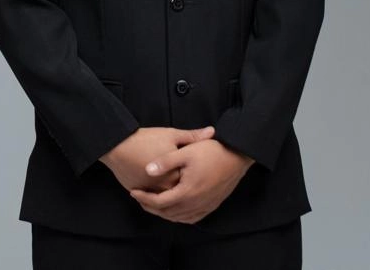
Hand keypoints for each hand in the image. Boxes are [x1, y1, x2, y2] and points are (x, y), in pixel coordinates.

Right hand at [100, 126, 215, 191]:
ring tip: (181, 186)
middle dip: (188, 187)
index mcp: (175, 176)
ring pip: (167, 198)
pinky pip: (154, 198)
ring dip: (174, 194)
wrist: (116, 147)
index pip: (193, 181)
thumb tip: (212, 132)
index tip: (205, 171)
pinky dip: (160, 195)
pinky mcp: (140, 193)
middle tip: (196, 181)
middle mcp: (164, 189)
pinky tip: (164, 188)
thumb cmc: (144, 140)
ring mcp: (151, 193)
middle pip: (181, 193)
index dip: (199, 176)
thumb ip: (192, 136)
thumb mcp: (171, 134)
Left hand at [129, 139, 252, 223]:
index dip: (144, 198)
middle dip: (150, 207)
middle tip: (138, 198)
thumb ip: (165, 162)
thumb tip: (147, 170)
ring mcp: (206, 206)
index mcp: (187, 191)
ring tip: (152, 204)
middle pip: (168, 213)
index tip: (132, 191)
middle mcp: (196, 203)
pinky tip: (174, 210)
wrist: (237, 156)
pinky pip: (192, 218)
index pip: (159, 202)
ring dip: (164, 213)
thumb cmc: (211, 151)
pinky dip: (179, 217)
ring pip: (179, 217)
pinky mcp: (212, 205)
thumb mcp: (185, 152)